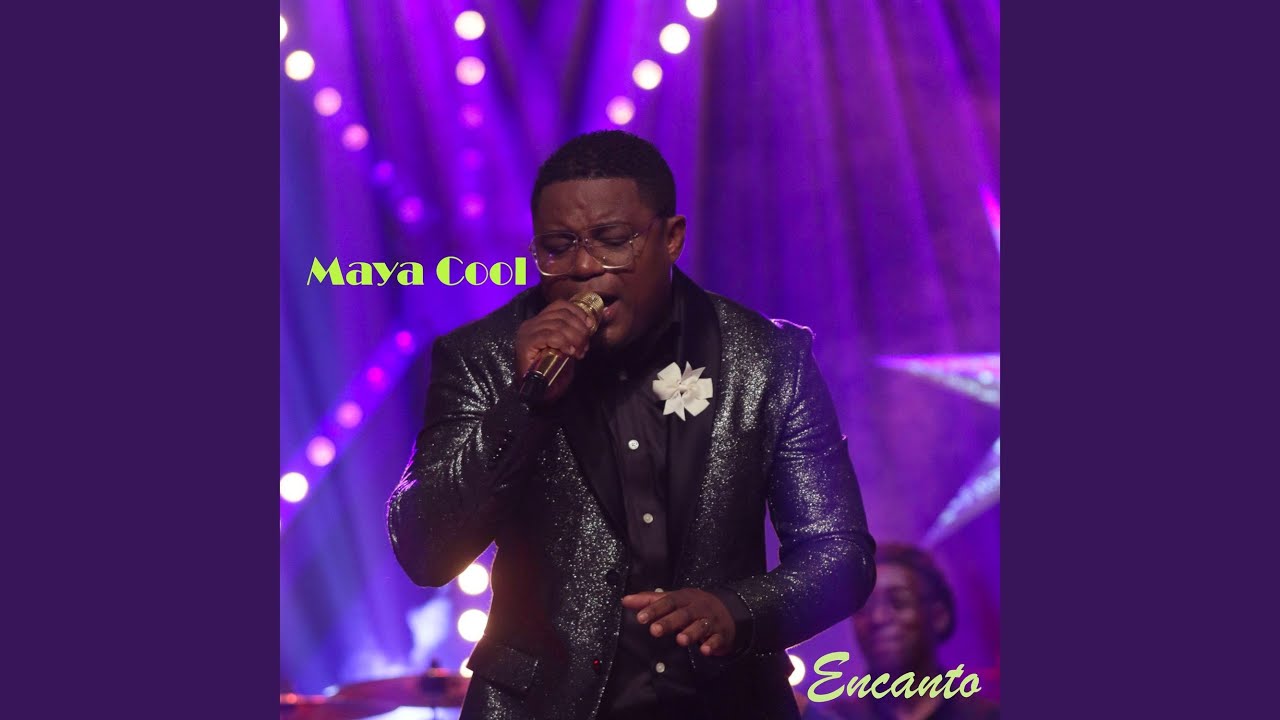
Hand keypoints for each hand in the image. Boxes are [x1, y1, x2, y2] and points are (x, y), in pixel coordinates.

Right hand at [514, 299, 595, 403]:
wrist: (538, 393)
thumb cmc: (553, 371)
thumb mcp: (569, 348)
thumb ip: (577, 334)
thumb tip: (594, 321)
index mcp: (540, 321)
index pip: (560, 305)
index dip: (578, 312)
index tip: (590, 325)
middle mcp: (531, 323)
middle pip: (561, 314)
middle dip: (579, 328)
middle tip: (585, 345)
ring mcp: (527, 333)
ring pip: (557, 324)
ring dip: (574, 337)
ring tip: (579, 351)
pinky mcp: (525, 344)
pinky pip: (549, 336)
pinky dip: (563, 342)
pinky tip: (570, 352)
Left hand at [621, 588, 735, 655]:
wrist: (727, 610)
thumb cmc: (693, 606)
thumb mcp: (673, 600)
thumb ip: (649, 600)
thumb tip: (625, 600)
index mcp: (684, 598)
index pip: (668, 601)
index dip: (654, 609)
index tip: (640, 618)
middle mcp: (698, 608)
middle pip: (683, 614)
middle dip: (669, 622)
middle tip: (655, 630)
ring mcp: (710, 621)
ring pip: (701, 626)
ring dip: (691, 633)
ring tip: (680, 640)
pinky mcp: (720, 634)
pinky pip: (716, 639)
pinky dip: (711, 645)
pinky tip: (704, 650)